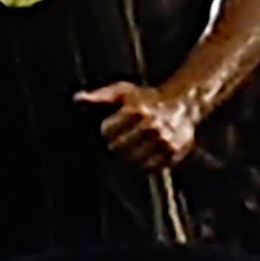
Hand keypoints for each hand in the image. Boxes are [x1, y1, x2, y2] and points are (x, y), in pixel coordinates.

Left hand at [81, 79, 200, 170]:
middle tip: (126, 136)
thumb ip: (99, 97)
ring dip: (130, 155)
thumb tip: (76, 99)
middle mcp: (151, 126)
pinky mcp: (174, 153)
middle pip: (117, 148)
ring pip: (133, 161)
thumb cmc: (146, 98)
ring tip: (135, 144)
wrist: (183, 104)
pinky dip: (145, 163)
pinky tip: (146, 152)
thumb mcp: (123, 92)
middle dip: (117, 143)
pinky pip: (150, 168)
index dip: (108, 129)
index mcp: (137, 110)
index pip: (107, 131)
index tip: (115, 124)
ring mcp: (164, 141)